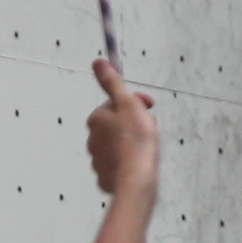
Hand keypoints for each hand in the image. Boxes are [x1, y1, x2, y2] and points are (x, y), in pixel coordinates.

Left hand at [85, 59, 160, 203]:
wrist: (136, 180)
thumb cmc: (135, 142)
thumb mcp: (127, 104)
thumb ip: (112, 82)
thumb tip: (98, 62)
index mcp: (96, 119)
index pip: (116, 103)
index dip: (136, 103)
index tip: (149, 107)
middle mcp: (92, 138)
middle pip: (117, 124)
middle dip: (134, 124)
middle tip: (148, 130)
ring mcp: (98, 159)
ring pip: (118, 145)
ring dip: (132, 143)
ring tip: (145, 149)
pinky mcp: (106, 177)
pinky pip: (119, 164)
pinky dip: (129, 162)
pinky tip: (139, 163)